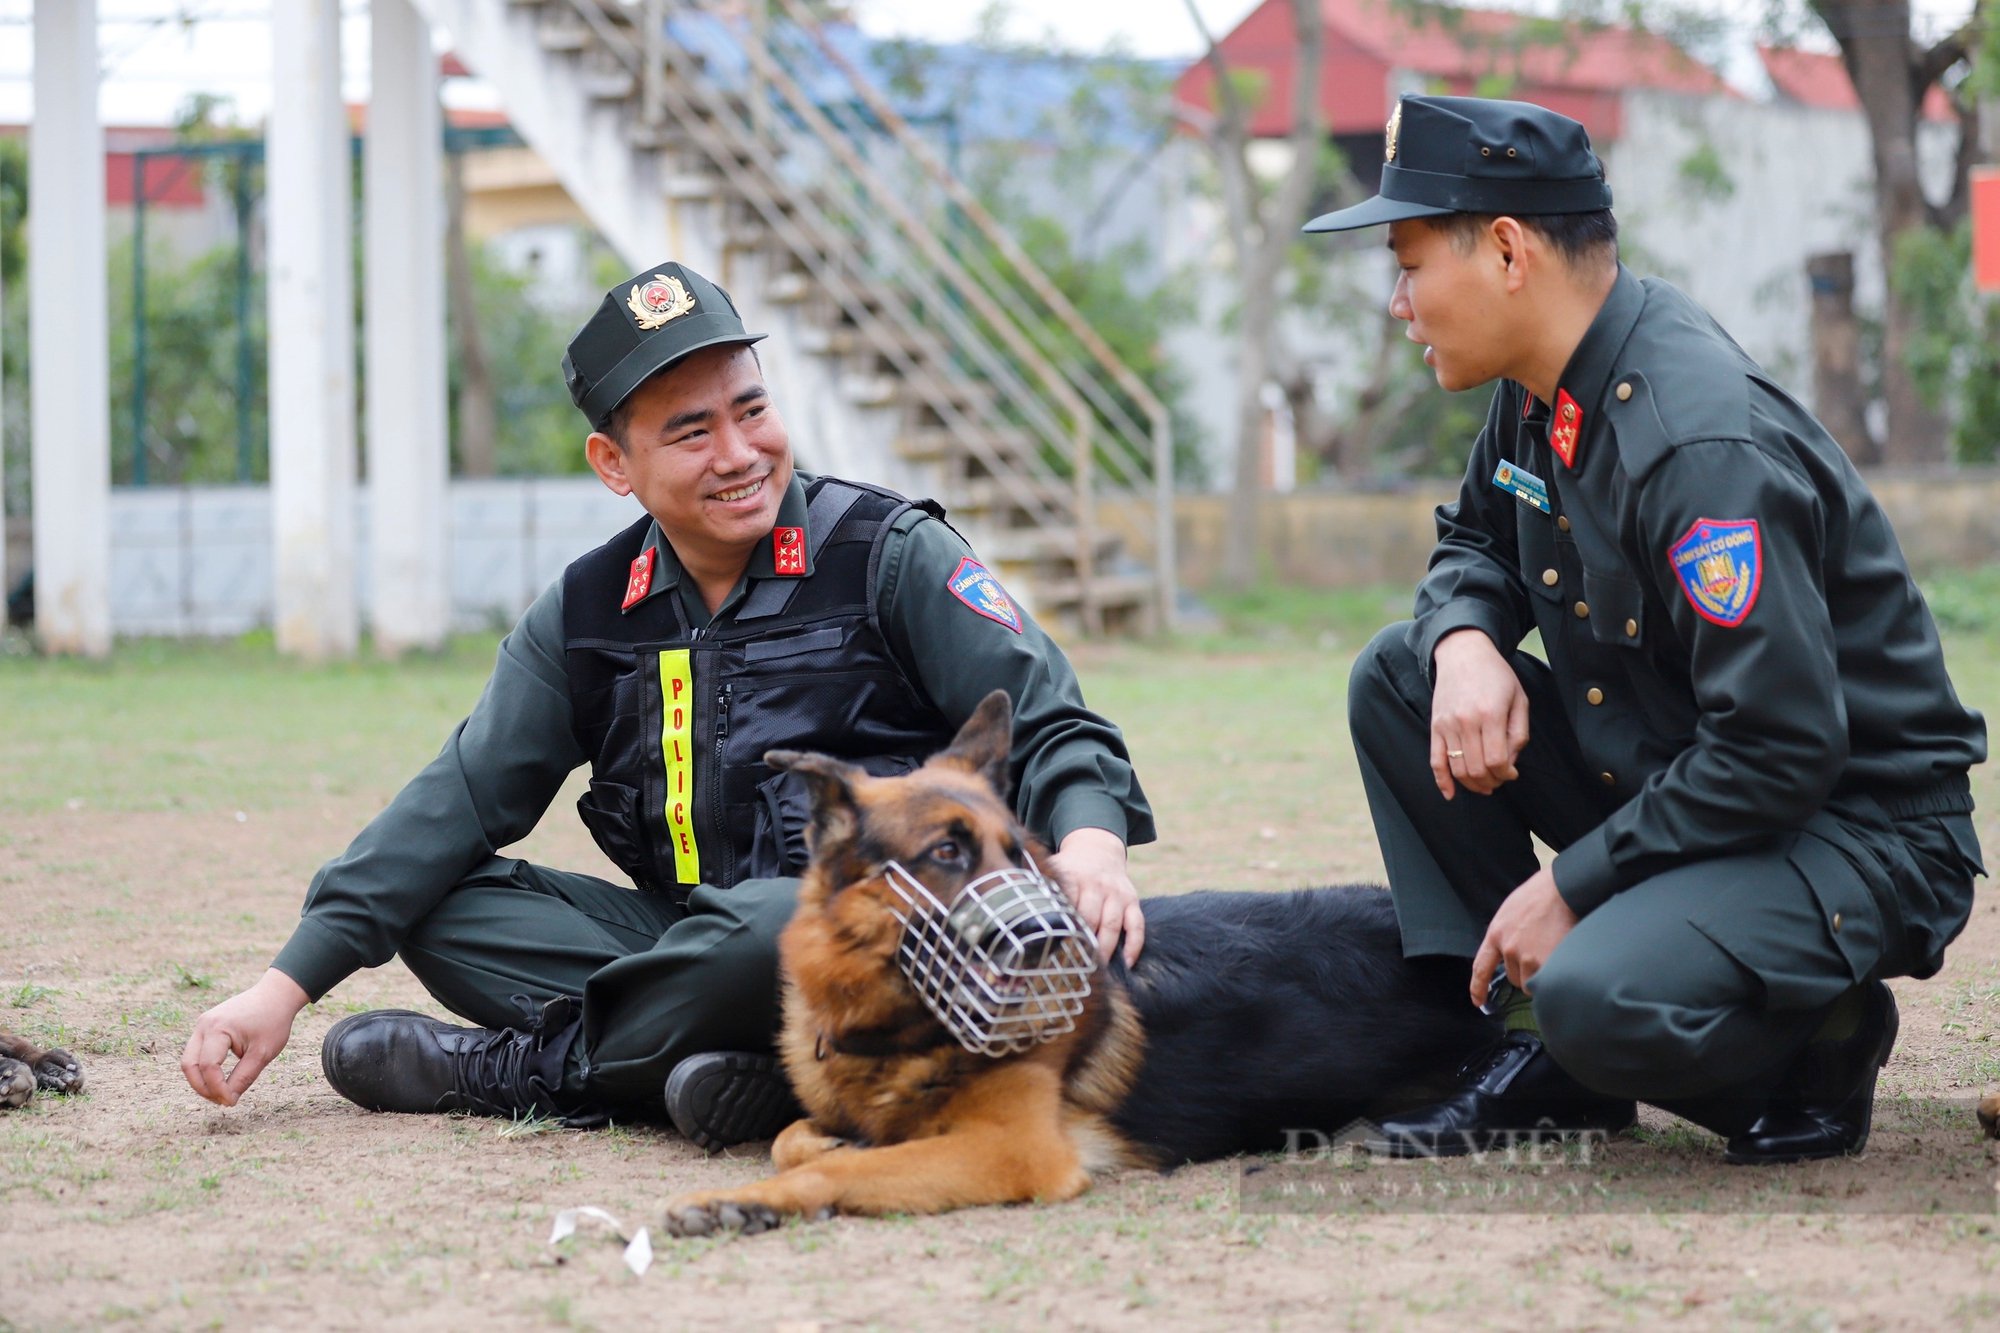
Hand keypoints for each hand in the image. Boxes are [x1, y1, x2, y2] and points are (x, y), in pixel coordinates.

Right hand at [181, 968, 309, 1106]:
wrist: (275, 995)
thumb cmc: (273, 1021)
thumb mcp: (263, 1053)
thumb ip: (244, 1077)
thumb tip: (228, 1101)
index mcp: (217, 1028)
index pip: (208, 1067)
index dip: (217, 1089)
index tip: (231, 1102)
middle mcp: (203, 1025)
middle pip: (189, 1065)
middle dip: (203, 1088)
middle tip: (223, 1101)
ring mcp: (201, 1025)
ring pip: (190, 1061)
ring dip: (201, 1081)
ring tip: (223, 1093)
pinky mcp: (205, 1028)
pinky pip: (197, 1054)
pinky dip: (205, 1070)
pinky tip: (221, 1081)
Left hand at [1044, 826, 1144, 965]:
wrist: (1097, 846)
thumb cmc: (1069, 868)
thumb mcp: (1052, 868)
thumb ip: (1038, 886)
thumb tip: (1014, 909)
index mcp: (1073, 879)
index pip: (1068, 907)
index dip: (1061, 930)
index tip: (1053, 951)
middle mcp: (1096, 885)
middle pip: (1091, 918)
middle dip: (1083, 944)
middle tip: (1075, 967)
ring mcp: (1116, 894)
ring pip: (1113, 924)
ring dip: (1105, 948)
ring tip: (1097, 969)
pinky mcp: (1132, 900)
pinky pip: (1137, 924)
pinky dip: (1134, 944)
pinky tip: (1127, 962)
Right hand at [1430, 629, 1530, 798]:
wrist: (1463, 654)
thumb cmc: (1496, 676)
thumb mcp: (1518, 699)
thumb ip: (1518, 733)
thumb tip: (1510, 764)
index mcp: (1490, 714)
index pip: (1496, 760)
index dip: (1505, 774)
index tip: (1511, 773)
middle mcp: (1466, 721)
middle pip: (1476, 769)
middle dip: (1491, 782)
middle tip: (1499, 780)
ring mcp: (1447, 725)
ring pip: (1458, 769)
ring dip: (1472, 785)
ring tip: (1484, 785)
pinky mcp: (1435, 727)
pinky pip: (1435, 760)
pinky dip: (1442, 781)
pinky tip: (1450, 794)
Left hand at [1470, 867, 1577, 1003]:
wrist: (1562, 888)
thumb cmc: (1541, 895)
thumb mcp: (1512, 911)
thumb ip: (1508, 933)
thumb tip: (1511, 951)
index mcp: (1496, 933)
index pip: (1481, 967)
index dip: (1478, 987)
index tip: (1478, 1001)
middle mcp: (1508, 948)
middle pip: (1515, 978)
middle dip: (1527, 973)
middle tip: (1543, 954)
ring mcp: (1527, 956)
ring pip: (1533, 982)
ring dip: (1542, 976)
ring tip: (1555, 954)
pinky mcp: (1546, 961)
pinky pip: (1548, 982)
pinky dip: (1555, 977)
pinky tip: (1563, 963)